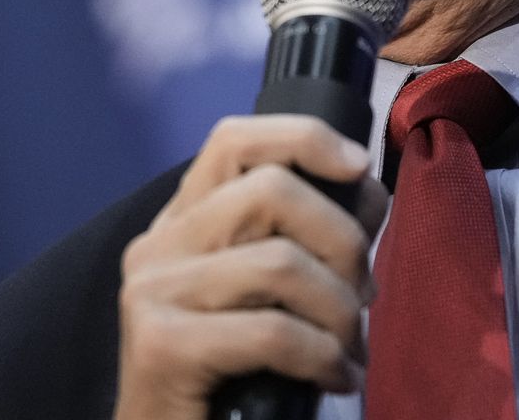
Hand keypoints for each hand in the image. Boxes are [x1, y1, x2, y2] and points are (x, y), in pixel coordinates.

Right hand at [114, 115, 388, 419]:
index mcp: (181, 224)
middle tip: (364, 297)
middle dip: (342, 240)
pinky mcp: (161, 345)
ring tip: (351, 351)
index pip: (233, 141)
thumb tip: (367, 191)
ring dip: (339, 312)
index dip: (304, 139)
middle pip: (271, 191)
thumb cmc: (232, 380)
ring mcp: (151, 293)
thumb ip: (306, 240)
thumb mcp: (268, 297)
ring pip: (280, 262)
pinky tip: (336, 380)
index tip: (360, 168)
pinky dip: (322, 356)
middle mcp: (157, 246)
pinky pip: (272, 331)